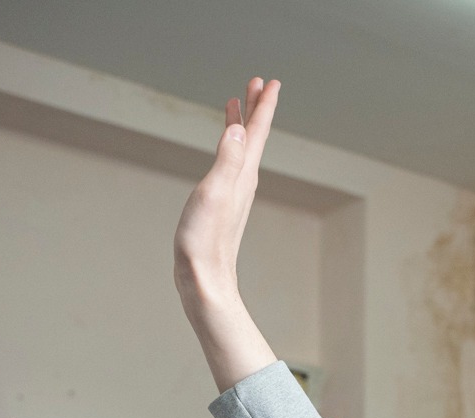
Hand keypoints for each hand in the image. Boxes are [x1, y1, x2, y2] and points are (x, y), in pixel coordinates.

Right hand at [172, 78, 280, 390]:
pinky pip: (231, 164)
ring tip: (238, 104)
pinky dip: (230, 147)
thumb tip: (238, 129)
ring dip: (243, 125)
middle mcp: (243, 181)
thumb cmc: (204, 242)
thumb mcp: (213, 195)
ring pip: (243, 149)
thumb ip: (226, 161)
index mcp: (242, 174)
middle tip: (258, 82)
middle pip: (254, 137)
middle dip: (256, 108)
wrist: (203, 279)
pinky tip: (225, 149)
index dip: (264, 105)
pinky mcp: (224, 204)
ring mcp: (234, 193)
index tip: (270, 81)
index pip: (257, 132)